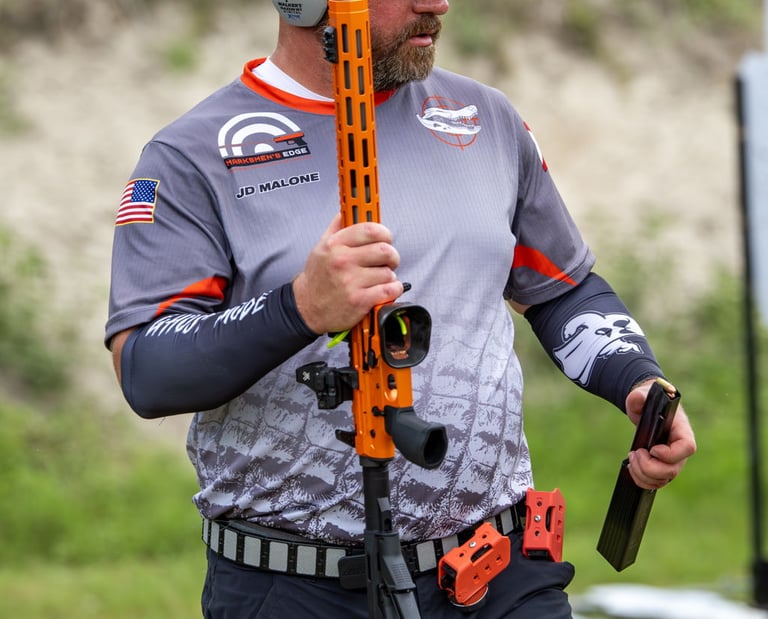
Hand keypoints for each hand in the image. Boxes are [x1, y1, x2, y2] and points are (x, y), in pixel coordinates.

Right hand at [293, 214, 403, 333]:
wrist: (307, 308)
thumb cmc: (317, 278)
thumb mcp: (320, 248)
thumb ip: (336, 228)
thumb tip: (347, 211)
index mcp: (335, 245)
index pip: (370, 230)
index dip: (384, 233)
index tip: (386, 238)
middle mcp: (342, 261)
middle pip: (384, 250)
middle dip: (392, 256)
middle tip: (388, 260)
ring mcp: (351, 282)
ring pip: (388, 272)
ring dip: (389, 276)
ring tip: (378, 279)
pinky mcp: (360, 301)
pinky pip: (390, 290)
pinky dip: (393, 289)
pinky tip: (385, 290)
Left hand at [624, 380, 696, 489]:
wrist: (645, 408)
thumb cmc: (647, 401)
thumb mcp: (640, 395)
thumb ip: (638, 397)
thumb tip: (637, 399)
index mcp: (681, 430)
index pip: (687, 447)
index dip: (670, 453)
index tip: (652, 449)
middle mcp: (680, 449)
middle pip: (673, 469)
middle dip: (649, 467)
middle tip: (635, 453)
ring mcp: (673, 460)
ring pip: (664, 479)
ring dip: (643, 475)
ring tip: (632, 459)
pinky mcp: (662, 467)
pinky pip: (656, 482)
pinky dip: (642, 480)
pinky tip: (632, 468)